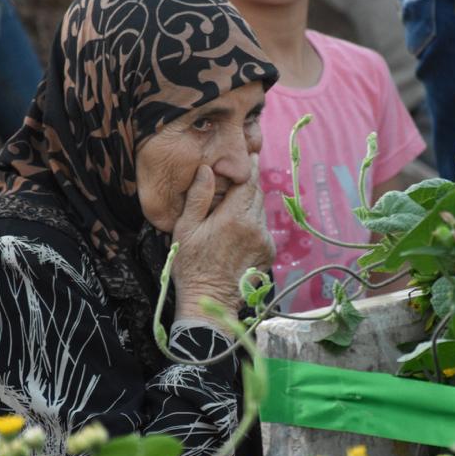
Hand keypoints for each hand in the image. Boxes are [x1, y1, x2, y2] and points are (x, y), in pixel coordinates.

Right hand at [170, 156, 274, 324]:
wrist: (208, 301)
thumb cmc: (190, 265)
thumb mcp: (185, 229)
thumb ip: (198, 197)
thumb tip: (207, 169)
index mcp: (234, 217)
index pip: (248, 181)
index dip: (249, 165)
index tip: (250, 154)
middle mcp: (255, 226)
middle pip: (257, 194)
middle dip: (248, 184)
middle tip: (237, 179)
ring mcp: (264, 240)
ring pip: (261, 211)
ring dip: (250, 205)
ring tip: (232, 209)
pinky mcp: (269, 252)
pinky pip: (262, 228)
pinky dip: (253, 223)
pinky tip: (237, 232)